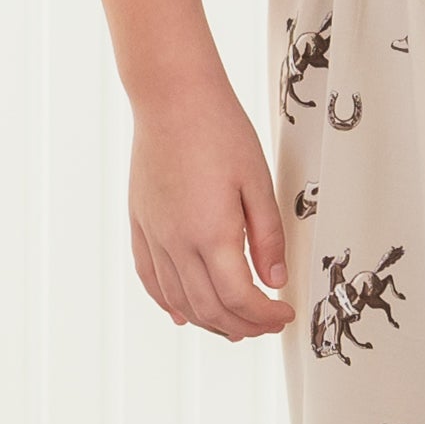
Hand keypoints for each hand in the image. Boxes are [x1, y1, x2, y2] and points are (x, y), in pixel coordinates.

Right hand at [130, 69, 289, 338]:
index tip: (283, 314)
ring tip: (235, 325)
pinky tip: (182, 313)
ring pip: (179, 300)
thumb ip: (268, 235)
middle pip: (209, 307)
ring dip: (209, 321)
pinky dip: (168, 303)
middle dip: (242, 325)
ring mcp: (155, 235)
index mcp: (212, 233)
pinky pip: (150, 278)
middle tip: (267, 323)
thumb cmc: (217, 129)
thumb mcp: (258, 181)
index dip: (265, 315)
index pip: (238, 298)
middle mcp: (178, 242)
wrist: (172, 98)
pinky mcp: (141, 224)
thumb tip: (274, 279)